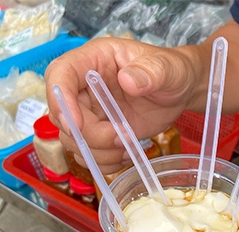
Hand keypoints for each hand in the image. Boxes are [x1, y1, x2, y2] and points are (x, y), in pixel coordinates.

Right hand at [45, 37, 200, 172]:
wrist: (178, 92)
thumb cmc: (170, 72)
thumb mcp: (166, 68)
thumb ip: (150, 72)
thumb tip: (128, 81)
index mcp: (92, 61)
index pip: (59, 75)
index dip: (61, 102)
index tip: (77, 126)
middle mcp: (84, 88)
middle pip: (64, 117)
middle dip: (91, 136)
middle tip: (123, 138)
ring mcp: (91, 113)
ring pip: (75, 142)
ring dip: (101, 153)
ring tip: (130, 146)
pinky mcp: (101, 134)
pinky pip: (90, 156)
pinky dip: (106, 163)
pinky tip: (128, 154)